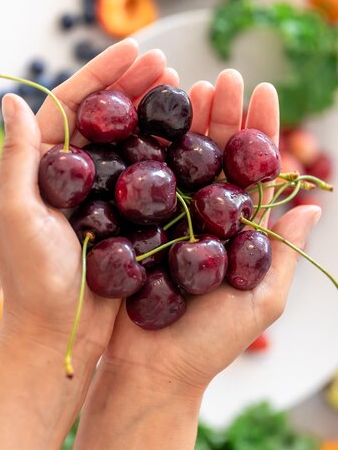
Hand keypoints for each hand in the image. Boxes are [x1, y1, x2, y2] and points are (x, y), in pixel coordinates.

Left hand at [0, 39, 178, 366]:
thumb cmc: (33, 280)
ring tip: (183, 89)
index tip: (134, 47)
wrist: (63, 335)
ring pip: (132, 146)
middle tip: (167, 63)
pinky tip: (191, 139)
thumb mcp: (17, 213)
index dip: (101, 75)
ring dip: (155, 116)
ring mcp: (105, 199)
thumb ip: (18, 156)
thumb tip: (9, 98)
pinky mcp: (129, 221)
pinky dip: (169, 157)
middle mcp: (74, 178)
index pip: (71, 108)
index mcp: (43, 169)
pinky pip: (151, 181)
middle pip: (107, 120)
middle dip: (134, 88)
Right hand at [105, 70, 320, 393]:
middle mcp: (205, 221)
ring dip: (188, 125)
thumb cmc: (208, 344)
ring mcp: (168, 222)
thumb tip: (313, 202)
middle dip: (223, 117)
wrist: (149, 371)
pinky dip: (149, 153)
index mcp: (239, 232)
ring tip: (192, 87)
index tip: (263, 93)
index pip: (254, 173)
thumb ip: (284, 250)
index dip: (261, 133)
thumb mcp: (260, 299)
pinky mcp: (135, 229)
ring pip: (180, 163)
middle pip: (217, 159)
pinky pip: (144, 186)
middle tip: (224, 78)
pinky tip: (151, 123)